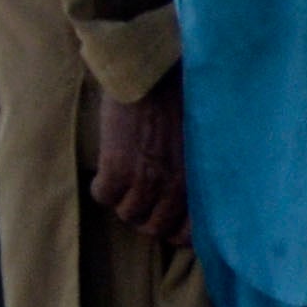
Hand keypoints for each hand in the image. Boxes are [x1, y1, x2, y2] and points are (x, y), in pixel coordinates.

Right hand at [88, 83, 189, 242]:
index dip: (175, 231)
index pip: (190, 234)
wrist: (152, 72)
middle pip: (154, 228)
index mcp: (201, 183)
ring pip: (128, 214)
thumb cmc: (183, 99)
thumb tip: (197, 197)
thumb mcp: (204, 144)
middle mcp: (176, 187)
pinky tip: (107, 170)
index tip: (167, 219)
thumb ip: (203, 174)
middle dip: (147, 217)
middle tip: (141, 198)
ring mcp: (146, 179)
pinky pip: (103, 196)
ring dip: (124, 201)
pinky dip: (102, 187)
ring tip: (124, 181)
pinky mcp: (117, 167)